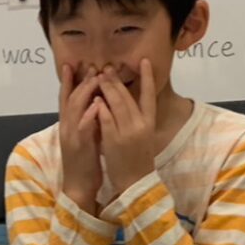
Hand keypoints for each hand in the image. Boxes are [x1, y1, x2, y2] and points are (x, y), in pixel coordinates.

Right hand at [58, 63, 101, 214]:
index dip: (67, 81)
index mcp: (68, 124)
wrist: (78, 185)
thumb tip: (96, 104)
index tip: (72, 64)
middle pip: (71, 98)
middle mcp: (67, 127)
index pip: (66, 98)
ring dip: (85, 92)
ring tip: (95, 77)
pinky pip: (83, 128)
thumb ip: (88, 120)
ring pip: (74, 109)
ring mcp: (71, 136)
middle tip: (91, 65)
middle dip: (80, 80)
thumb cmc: (85, 161)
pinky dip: (88, 116)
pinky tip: (96, 105)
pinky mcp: (79, 146)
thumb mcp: (86, 136)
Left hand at [94, 60, 156, 194]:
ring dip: (106, 88)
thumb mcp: (143, 137)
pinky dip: (100, 107)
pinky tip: (94, 98)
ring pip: (116, 103)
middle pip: (128, 96)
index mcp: (149, 123)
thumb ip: (138, 119)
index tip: (144, 61)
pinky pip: (106, 118)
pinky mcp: (114, 139)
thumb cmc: (138, 160)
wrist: (134, 183)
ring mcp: (127, 131)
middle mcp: (140, 125)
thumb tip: (130, 102)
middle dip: (116, 80)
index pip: (150, 96)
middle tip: (107, 67)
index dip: (148, 78)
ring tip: (98, 76)